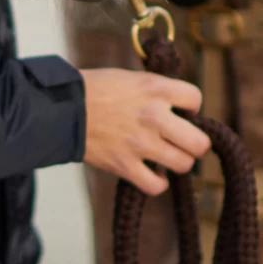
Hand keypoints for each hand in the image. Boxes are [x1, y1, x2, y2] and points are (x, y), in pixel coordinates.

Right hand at [80, 68, 211, 195]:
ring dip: (178, 162)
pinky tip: (153, 174)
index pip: (196, 99)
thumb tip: (177, 107)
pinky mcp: (125, 165)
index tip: (182, 112)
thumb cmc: (94, 89)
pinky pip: (156, 185)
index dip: (192, 107)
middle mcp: (154, 116)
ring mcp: (141, 143)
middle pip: (199, 142)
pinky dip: (157, 183)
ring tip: (167, 157)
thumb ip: (156, 91)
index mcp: (155, 88)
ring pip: (183, 165)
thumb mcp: (131, 78)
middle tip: (183, 142)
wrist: (62, 108)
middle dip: (195, 143)